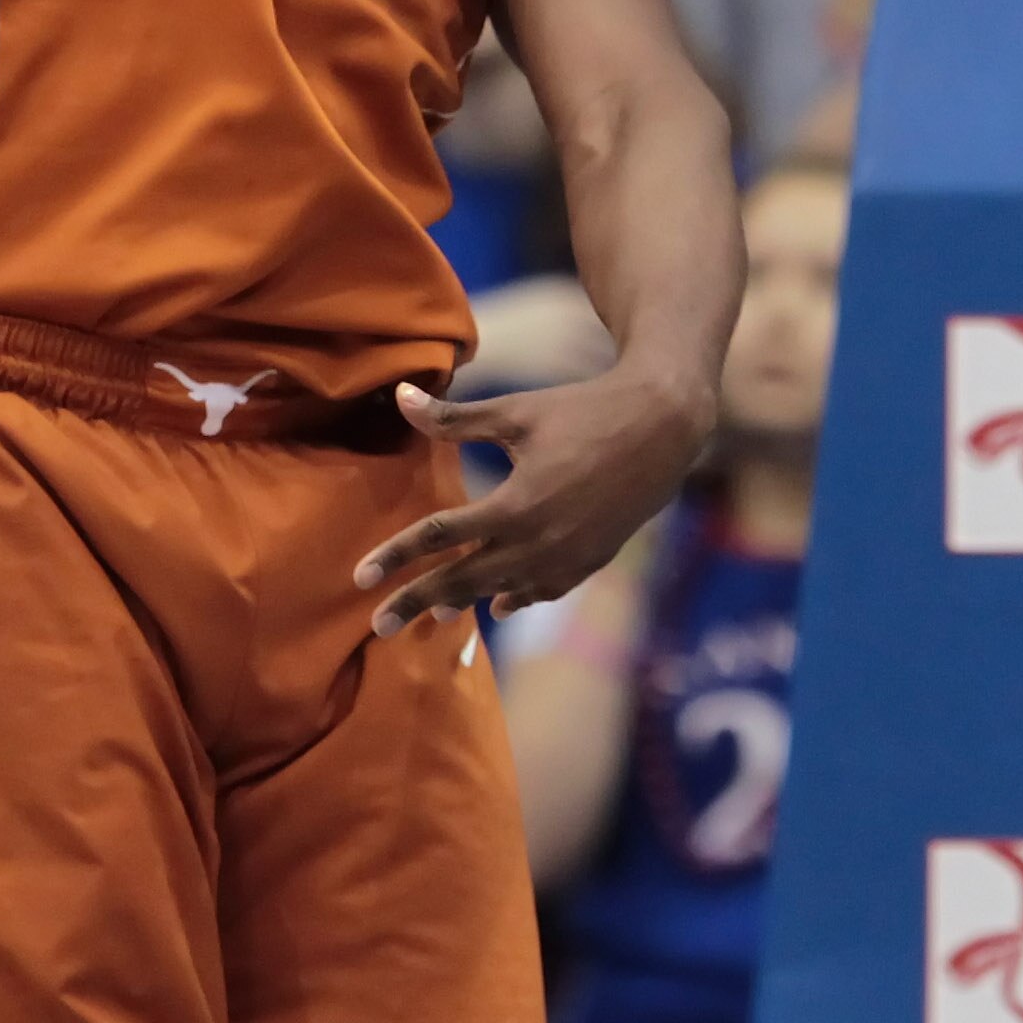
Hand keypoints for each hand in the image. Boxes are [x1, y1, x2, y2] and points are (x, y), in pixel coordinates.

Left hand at [355, 365, 713, 632]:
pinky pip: (542, 592)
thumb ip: (455, 418)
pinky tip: (497, 607)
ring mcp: (566, 559)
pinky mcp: (590, 562)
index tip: (360, 578)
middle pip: (463, 580)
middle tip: (377, 625)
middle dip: (417, 602)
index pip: (441, 537)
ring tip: (431, 615)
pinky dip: (514, 600)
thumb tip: (401, 396)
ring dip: (463, 604)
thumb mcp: (517, 411)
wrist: (663, 428)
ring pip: (501, 592)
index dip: (396, 557)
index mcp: (515, 505)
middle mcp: (537, 542)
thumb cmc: (584, 410)